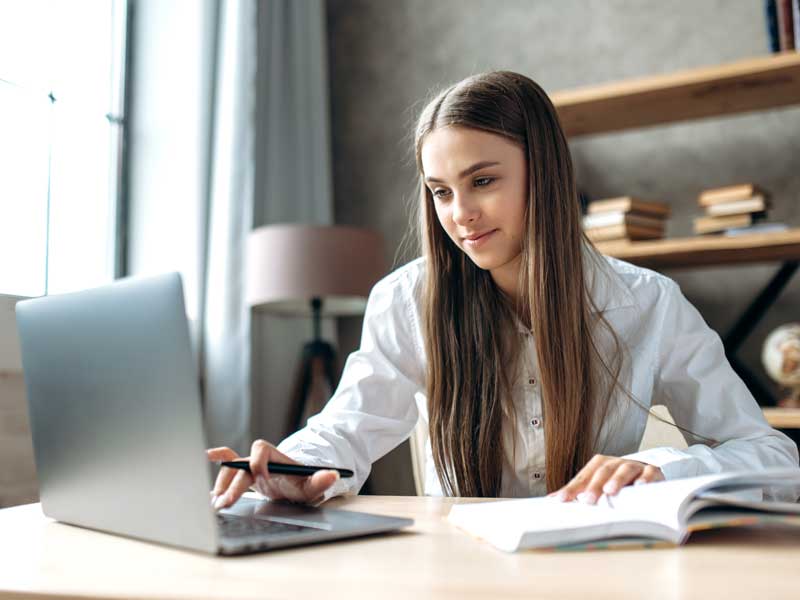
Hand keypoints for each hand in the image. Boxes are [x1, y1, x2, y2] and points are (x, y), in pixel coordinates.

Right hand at [206, 439, 339, 509]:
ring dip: (222, 482)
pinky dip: (219, 457)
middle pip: (242, 463)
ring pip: (232, 467)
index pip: (262, 450)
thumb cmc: (304, 484)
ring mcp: (252, 466)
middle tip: (225, 503)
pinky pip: (229, 460)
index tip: (260, 478)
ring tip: (216, 502)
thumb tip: (333, 475)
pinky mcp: (245, 474)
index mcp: (276, 459)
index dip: (258, 461)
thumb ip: (321, 480)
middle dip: (232, 483)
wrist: (297, 485)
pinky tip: (205, 457)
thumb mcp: (313, 485)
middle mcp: (261, 460)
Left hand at [547, 454, 663, 504]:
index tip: (562, 500)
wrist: (648, 475)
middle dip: (593, 485)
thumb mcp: (599, 485)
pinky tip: (640, 487)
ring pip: (624, 469)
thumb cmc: (620, 483)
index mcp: (600, 465)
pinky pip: (650, 473)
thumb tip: (551, 499)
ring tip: (610, 491)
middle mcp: (616, 463)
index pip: (584, 476)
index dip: (572, 487)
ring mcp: (634, 466)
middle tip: (586, 500)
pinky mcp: (653, 472)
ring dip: (617, 479)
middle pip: (602, 471)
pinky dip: (645, 479)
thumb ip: (578, 491)